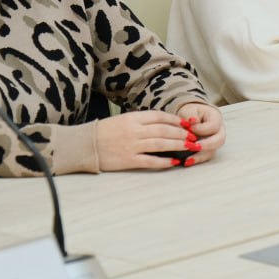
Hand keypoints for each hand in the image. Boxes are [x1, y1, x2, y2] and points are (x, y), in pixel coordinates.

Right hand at [94, 110, 210, 170]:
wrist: (84, 145)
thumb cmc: (104, 132)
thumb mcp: (122, 120)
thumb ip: (141, 121)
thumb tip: (163, 124)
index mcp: (132, 118)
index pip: (159, 116)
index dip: (175, 120)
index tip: (187, 124)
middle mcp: (134, 130)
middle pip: (164, 130)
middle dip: (182, 133)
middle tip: (194, 137)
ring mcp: (132, 145)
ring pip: (161, 144)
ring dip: (178, 145)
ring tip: (190, 147)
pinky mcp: (128, 160)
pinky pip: (150, 161)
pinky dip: (164, 162)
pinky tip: (174, 162)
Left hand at [177, 102, 225, 163]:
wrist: (191, 116)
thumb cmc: (191, 113)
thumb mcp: (189, 110)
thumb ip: (191, 115)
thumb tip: (192, 121)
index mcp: (216, 118)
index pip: (213, 126)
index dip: (201, 129)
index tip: (188, 129)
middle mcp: (219, 131)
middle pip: (219, 140)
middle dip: (206, 145)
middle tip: (193, 147)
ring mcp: (215, 141)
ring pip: (213, 151)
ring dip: (200, 156)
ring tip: (188, 160)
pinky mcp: (209, 149)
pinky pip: (206, 156)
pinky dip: (197, 160)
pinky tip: (187, 162)